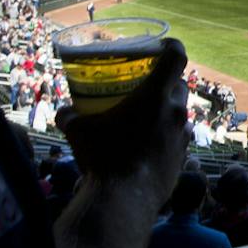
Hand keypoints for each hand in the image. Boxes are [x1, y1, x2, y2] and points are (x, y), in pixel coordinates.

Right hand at [56, 38, 189, 181]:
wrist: (123, 200)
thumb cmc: (102, 158)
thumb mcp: (78, 132)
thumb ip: (70, 116)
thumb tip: (64, 113)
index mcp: (155, 95)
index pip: (176, 56)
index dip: (171, 46)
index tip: (162, 47)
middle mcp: (176, 112)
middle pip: (180, 86)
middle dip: (166, 83)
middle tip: (146, 88)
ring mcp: (183, 137)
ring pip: (181, 115)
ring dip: (167, 113)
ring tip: (146, 120)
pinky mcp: (182, 160)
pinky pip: (179, 140)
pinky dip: (167, 138)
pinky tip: (149, 147)